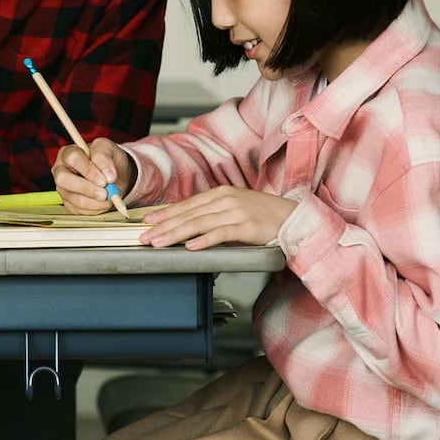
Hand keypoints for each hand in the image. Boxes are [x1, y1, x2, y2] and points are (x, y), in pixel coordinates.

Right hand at [52, 138, 133, 214]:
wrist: (112, 176)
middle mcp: (61, 170)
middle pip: (63, 180)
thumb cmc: (107, 160)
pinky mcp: (69, 203)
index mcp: (69, 153)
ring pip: (73, 198)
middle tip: (105, 193)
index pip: (72, 158)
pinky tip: (104, 203)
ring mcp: (63, 188)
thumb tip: (108, 175)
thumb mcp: (108, 149)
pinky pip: (79, 210)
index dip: (88, 170)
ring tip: (109, 197)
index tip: (105, 179)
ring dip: (95, 201)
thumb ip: (105, 157)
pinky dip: (95, 209)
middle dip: (87, 188)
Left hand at [139, 186, 295, 249]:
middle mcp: (226, 199)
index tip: (149, 221)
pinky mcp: (247, 226)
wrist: (294, 218)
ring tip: (159, 242)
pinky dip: (204, 240)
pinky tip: (190, 246)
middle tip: (145, 236)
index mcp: (222, 193)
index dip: (166, 213)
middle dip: (164, 226)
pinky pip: (221, 234)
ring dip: (176, 234)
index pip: (188, 204)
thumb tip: (189, 224)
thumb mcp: (236, 208)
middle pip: (189, 214)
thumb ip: (213, 213)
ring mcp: (237, 212)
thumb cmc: (264, 216)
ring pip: (199, 223)